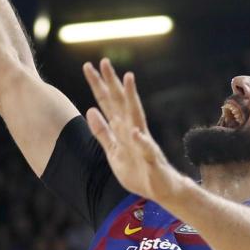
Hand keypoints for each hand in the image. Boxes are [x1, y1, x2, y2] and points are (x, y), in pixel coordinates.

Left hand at [83, 58, 187, 202]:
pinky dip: (140, 141)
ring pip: (135, 116)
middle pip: (120, 102)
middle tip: (103, 61)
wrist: (161, 189)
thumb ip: (102, 131)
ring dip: (132, 97)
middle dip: (111, 82)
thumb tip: (90, 110)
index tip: (89, 66)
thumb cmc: (137, 169)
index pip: (107, 102)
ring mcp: (142, 142)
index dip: (98, 85)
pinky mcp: (151, 159)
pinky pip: (146, 149)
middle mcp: (133, 129)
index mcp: (122, 128)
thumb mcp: (112, 150)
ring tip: (128, 78)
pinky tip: (135, 132)